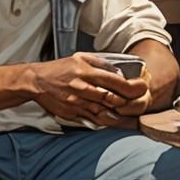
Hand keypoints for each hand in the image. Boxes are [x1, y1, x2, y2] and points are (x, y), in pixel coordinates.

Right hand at [31, 52, 149, 126]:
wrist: (37, 81)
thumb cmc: (60, 68)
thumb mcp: (81, 57)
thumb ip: (101, 63)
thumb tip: (119, 70)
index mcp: (87, 72)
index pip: (115, 81)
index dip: (131, 87)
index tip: (143, 87)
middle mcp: (83, 88)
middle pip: (111, 99)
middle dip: (129, 103)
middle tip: (142, 104)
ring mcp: (77, 103)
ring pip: (103, 112)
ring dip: (120, 116)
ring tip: (134, 119)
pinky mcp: (72, 113)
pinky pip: (92, 119)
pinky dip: (105, 121)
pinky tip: (116, 122)